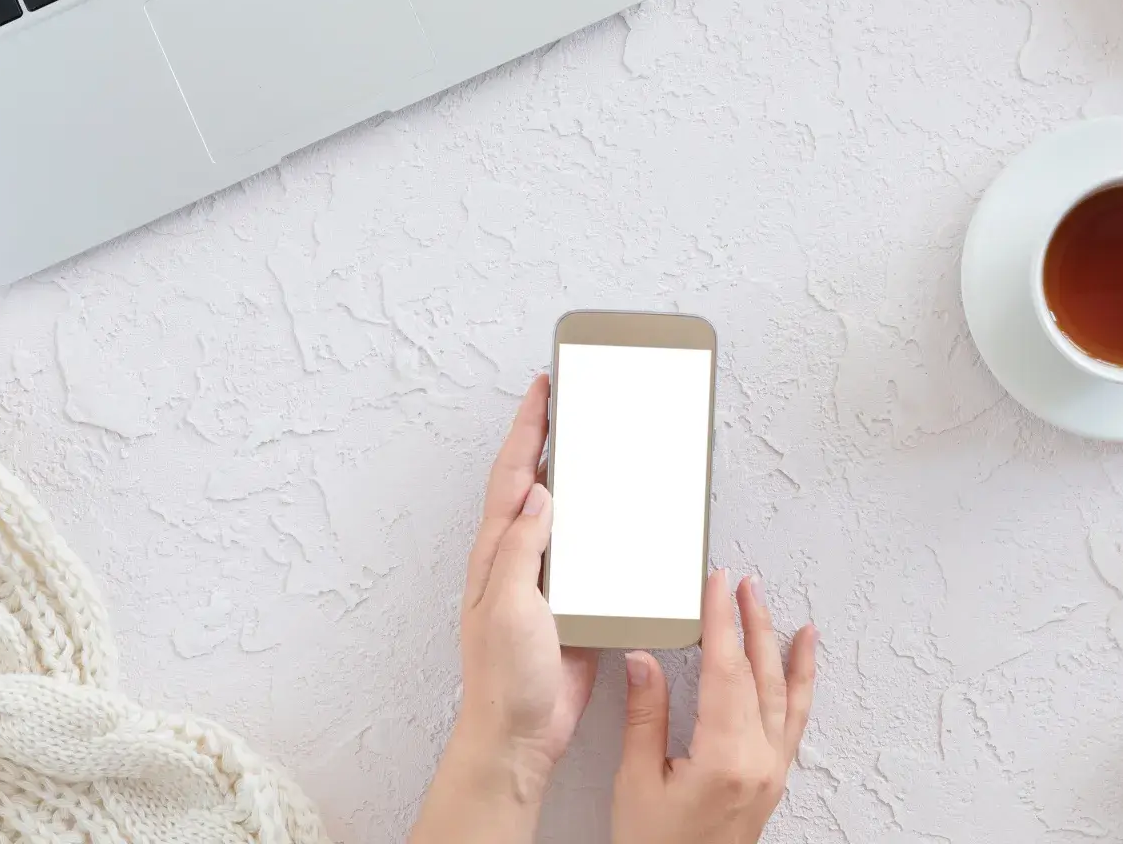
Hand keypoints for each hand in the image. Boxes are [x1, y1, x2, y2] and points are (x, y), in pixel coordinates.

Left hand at [410, 375, 598, 843]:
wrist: (520, 736)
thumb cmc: (505, 677)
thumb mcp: (510, 606)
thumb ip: (522, 549)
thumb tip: (541, 493)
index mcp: (496, 552)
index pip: (512, 473)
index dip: (526, 427)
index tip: (543, 386)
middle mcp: (517, 558)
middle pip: (535, 482)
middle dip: (550, 438)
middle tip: (576, 401)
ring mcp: (544, 580)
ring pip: (564, 514)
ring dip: (581, 479)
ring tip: (607, 445)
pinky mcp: (570, 604)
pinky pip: (588, 555)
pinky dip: (605, 529)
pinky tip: (626, 519)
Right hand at [613, 569, 816, 843]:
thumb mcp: (636, 781)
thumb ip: (645, 716)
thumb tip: (644, 659)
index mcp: (726, 757)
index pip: (726, 671)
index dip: (722, 621)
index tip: (717, 585)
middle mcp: (759, 761)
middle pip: (759, 675)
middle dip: (750, 623)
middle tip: (741, 583)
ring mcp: (772, 771)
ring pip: (783, 693)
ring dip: (777, 646)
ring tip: (774, 607)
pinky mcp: (773, 779)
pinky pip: (794, 720)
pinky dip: (800, 684)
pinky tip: (802, 661)